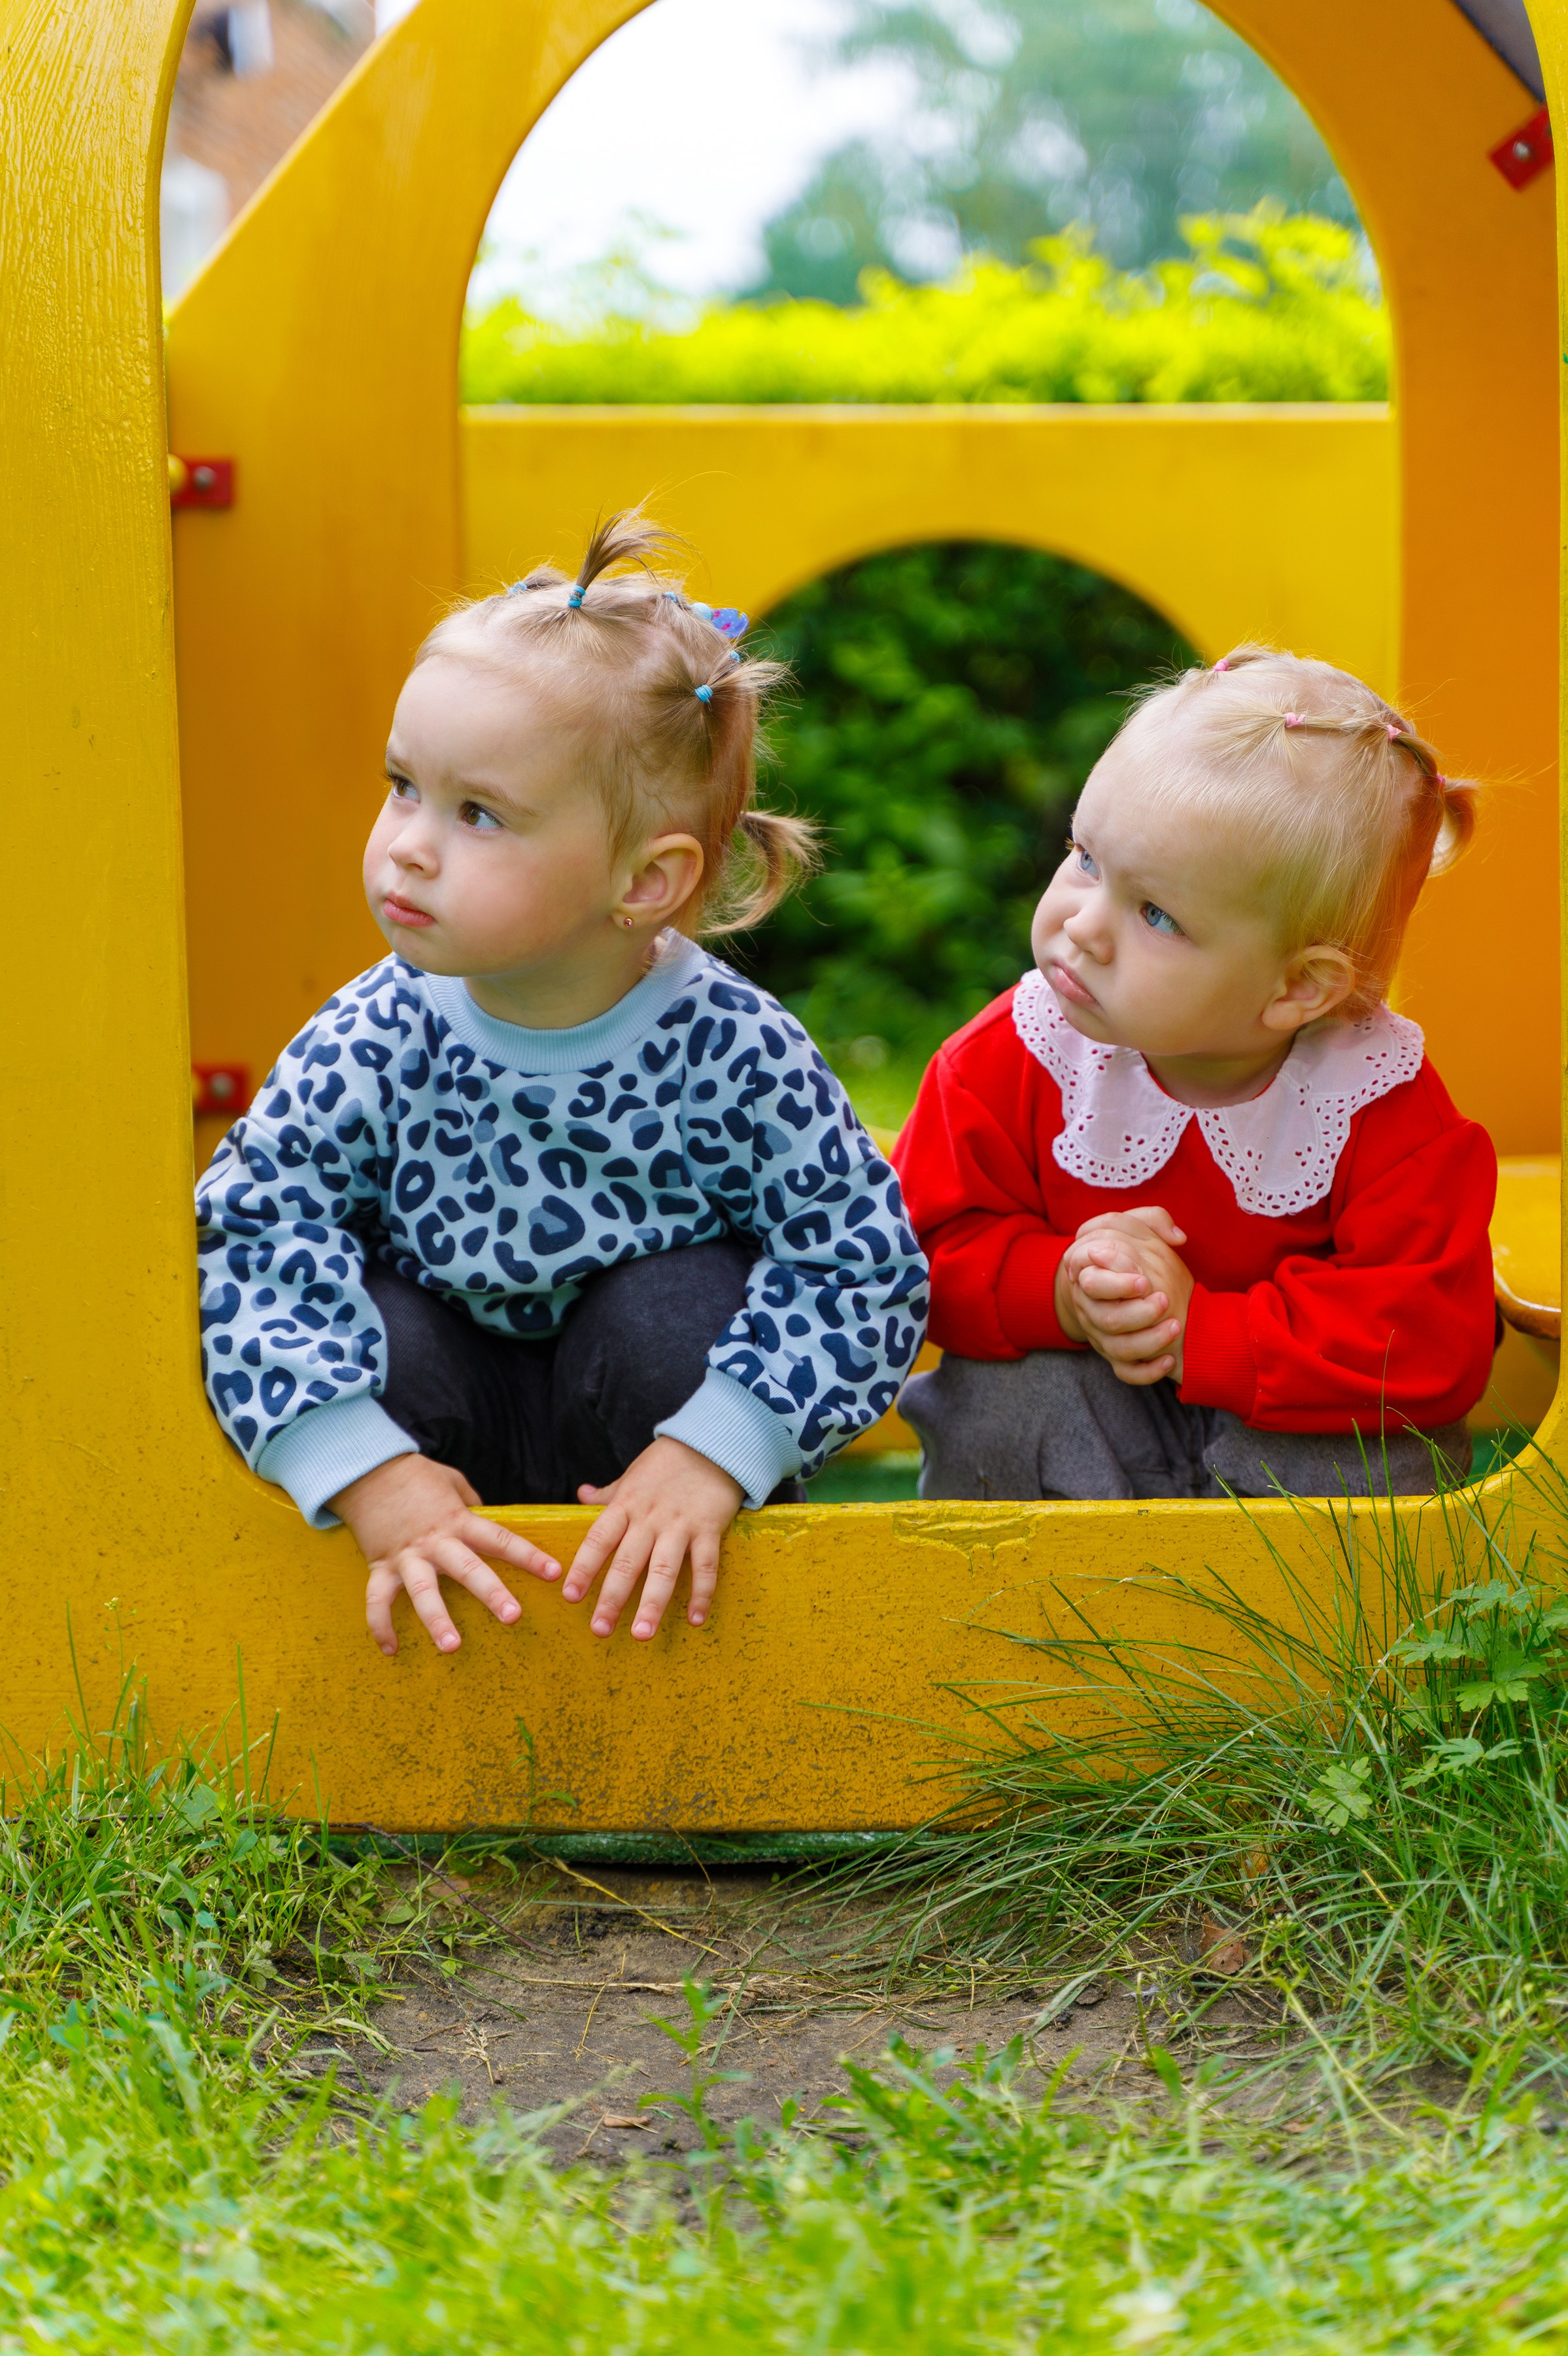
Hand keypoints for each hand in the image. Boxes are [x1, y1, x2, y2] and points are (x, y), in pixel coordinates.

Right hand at [332, 1454, 561, 1658]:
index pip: (500, 1539)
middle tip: (513, 1617)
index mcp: (458, 1520)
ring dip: (437, 1620)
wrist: (367, 1471)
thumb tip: (487, 1518)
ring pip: (422, 1592)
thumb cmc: (415, 1475)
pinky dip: (381, 1626)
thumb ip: (473, 1504)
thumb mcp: (452, 1483)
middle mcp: (435, 1541)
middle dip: (491, 1593)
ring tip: (452, 1647)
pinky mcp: (379, 1566)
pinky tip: (391, 1650)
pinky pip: (378, 1600)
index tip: (553, 1572)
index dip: (528, 1555)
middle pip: (467, 1569)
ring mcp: (406, 1556)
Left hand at [564, 1436, 744, 1640]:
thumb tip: (581, 1494)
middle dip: (612, 1598)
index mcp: (626, 1505)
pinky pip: (705, 1565)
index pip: (598, 1539)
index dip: (583, 1568)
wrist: (712, 1443)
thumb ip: (608, 1493)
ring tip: (641, 1633)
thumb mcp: (632, 1475)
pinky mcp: (709, 1528)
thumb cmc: (668, 1463)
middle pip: (627, 1561)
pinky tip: (695, 1620)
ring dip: (652, 1603)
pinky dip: (702, 1593)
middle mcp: (649, 1518)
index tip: (570, 1596)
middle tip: (600, 1630)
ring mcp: (680, 1524)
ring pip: (664, 1568)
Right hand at [1055, 1205, 1194, 1386]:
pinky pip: (1127, 1373)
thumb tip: (1177, 1237)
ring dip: (1149, 1340)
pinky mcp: (1118, 1357)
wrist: (1123, 1288)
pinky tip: (1169, 1360)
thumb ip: (1153, 1219)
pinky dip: (1147, 1371)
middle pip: (1106, 1319)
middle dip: (1138, 1313)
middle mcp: (1093, 1309)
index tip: (1145, 1280)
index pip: (1092, 1283)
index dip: (1116, 1284)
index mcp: (1091, 1276)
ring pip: (1118, 1349)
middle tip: (1165, 1301)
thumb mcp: (1136, 1230)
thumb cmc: (1131, 1255)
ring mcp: (1104, 1335)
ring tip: (1175, 1326)